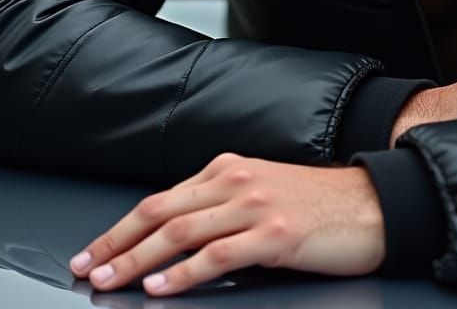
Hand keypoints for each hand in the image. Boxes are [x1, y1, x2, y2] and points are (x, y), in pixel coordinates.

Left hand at [68, 154, 384, 296]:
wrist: (371, 205)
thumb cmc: (319, 205)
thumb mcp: (263, 193)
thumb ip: (222, 205)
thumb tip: (175, 239)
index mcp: (231, 168)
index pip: (163, 198)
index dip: (123, 227)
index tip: (95, 250)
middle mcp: (238, 181)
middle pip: (162, 211)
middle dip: (117, 242)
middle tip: (85, 267)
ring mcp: (256, 206)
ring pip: (181, 231)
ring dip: (138, 259)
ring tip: (109, 281)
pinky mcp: (275, 235)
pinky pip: (217, 255)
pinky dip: (184, 273)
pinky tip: (161, 288)